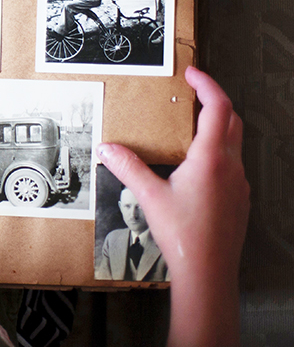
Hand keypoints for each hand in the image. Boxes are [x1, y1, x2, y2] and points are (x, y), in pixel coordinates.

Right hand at [97, 66, 247, 346]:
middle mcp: (230, 166)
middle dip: (214, 101)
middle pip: (232, 120)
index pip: (217, 108)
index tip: (193, 74)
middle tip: (193, 94)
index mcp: (211, 158)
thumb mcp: (149, 196)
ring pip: (235, 142)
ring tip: (191, 127)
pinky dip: (218, 151)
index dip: (207, 85)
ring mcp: (239, 183)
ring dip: (218, 126)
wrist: (208, 272)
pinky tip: (197, 165)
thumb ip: (127, 167)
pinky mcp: (239, 199)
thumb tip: (107, 148)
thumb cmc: (184, 235)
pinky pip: (233, 164)